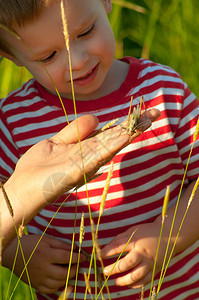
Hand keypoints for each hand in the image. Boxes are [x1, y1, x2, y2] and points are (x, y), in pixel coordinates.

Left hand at [2, 110, 159, 246]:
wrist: (22, 188)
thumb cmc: (37, 167)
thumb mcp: (55, 142)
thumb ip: (75, 130)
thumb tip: (96, 118)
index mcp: (84, 149)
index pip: (108, 134)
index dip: (125, 123)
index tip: (141, 113)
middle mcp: (89, 157)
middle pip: (114, 138)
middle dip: (134, 126)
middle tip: (154, 112)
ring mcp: (84, 164)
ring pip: (111, 145)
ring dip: (129, 133)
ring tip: (147, 120)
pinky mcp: (77, 170)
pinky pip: (97, 155)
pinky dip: (112, 145)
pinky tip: (125, 135)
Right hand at [3, 234, 84, 293]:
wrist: (12, 253)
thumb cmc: (31, 243)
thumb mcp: (46, 239)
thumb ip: (61, 244)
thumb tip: (75, 248)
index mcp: (46, 254)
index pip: (66, 257)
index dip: (77, 257)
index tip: (84, 257)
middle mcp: (42, 268)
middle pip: (64, 273)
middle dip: (74, 270)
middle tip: (78, 265)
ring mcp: (38, 278)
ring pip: (58, 283)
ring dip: (68, 278)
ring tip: (71, 271)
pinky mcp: (35, 284)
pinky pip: (50, 290)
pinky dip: (58, 286)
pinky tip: (62, 280)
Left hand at [101, 222, 167, 288]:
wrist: (169, 236)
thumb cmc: (147, 232)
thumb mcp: (133, 230)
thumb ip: (119, 239)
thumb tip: (105, 247)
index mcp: (135, 240)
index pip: (118, 247)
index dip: (106, 252)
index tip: (98, 256)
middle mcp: (142, 252)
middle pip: (126, 263)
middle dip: (114, 269)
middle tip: (105, 272)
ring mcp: (149, 262)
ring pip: (136, 275)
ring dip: (124, 280)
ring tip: (116, 282)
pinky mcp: (155, 269)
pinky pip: (145, 280)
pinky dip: (136, 284)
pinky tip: (128, 284)